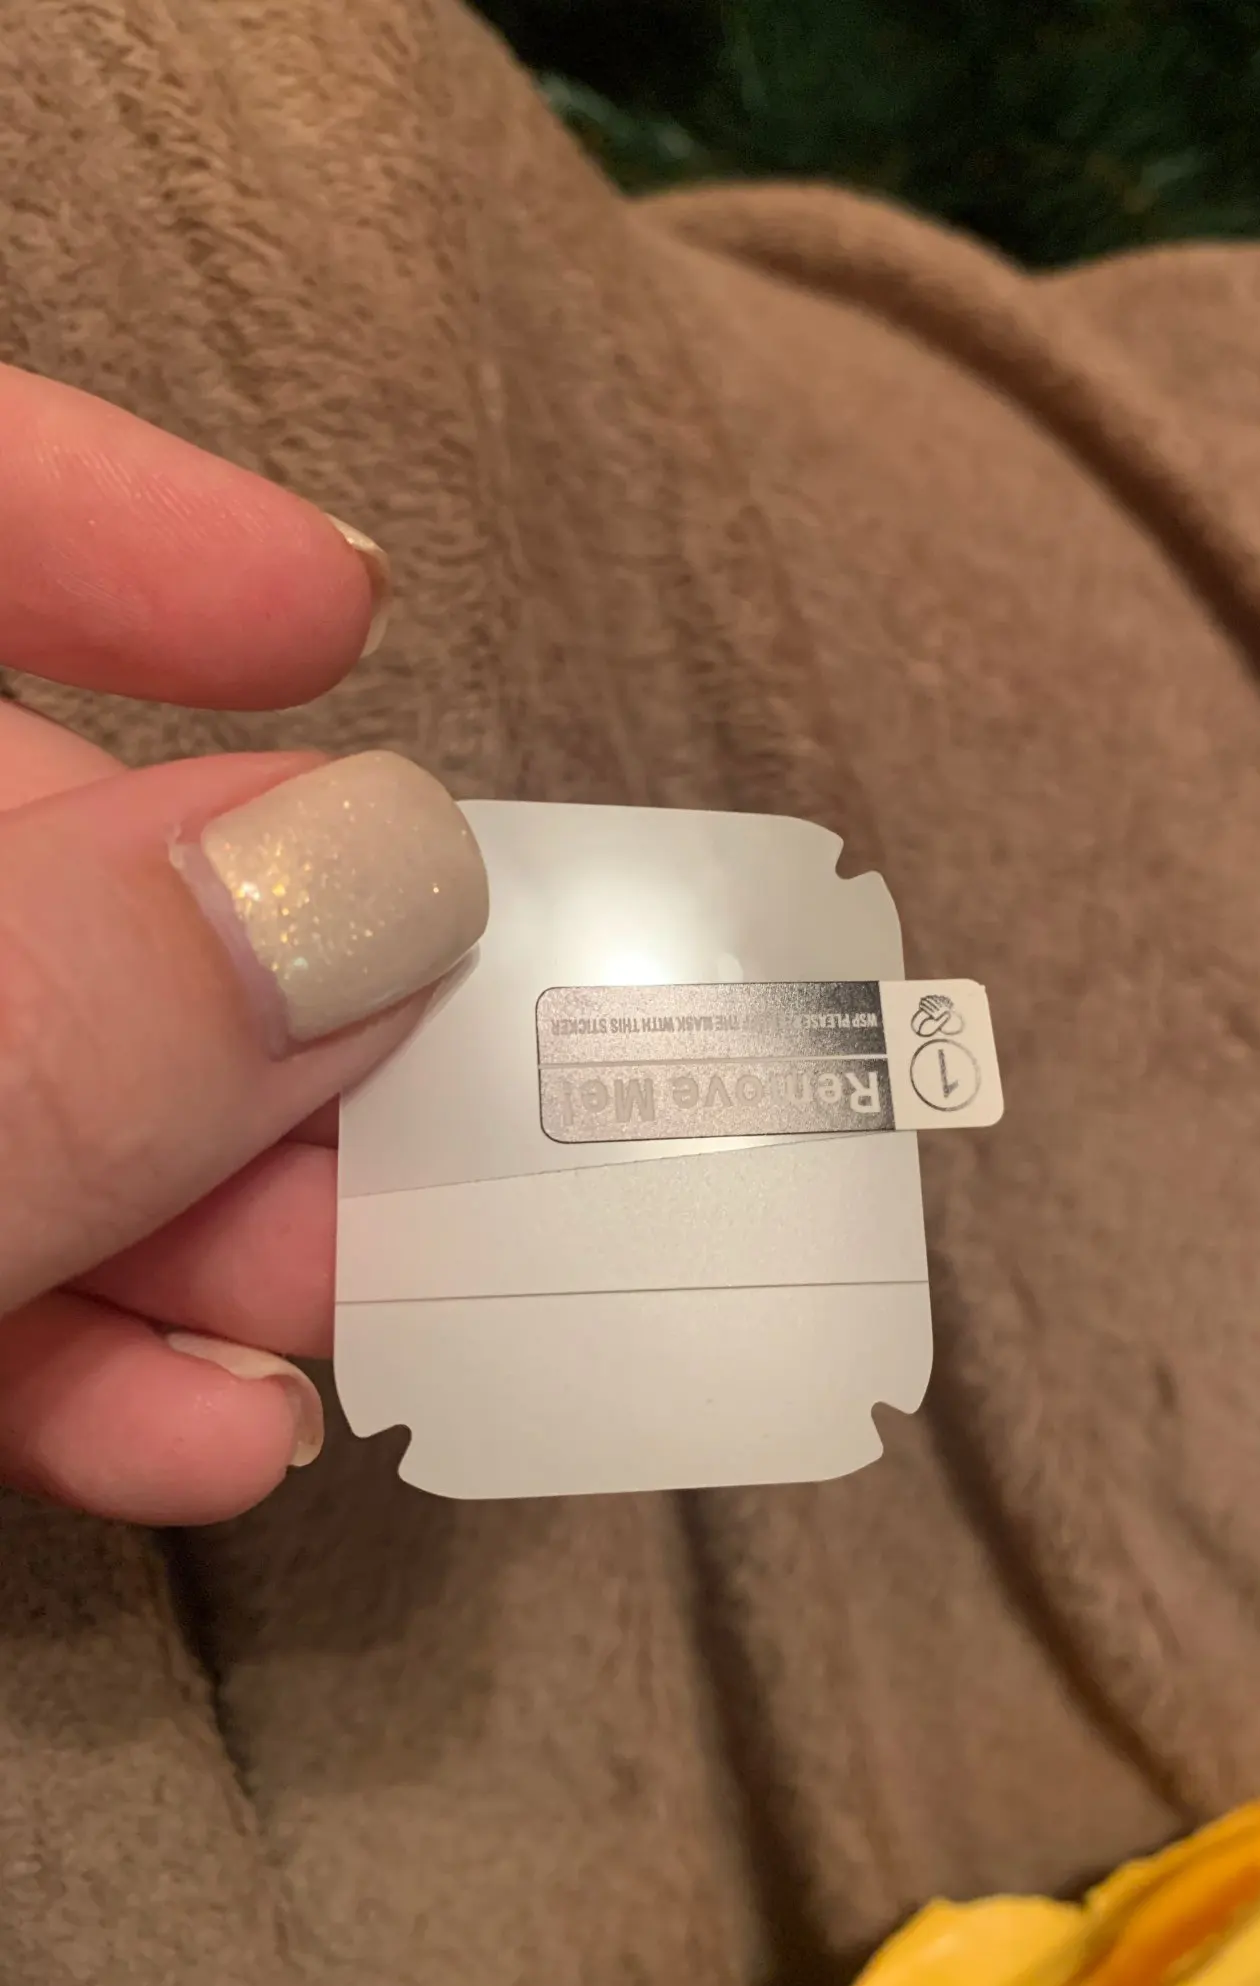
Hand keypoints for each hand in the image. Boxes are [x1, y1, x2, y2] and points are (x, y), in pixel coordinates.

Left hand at [0, 364, 487, 1524]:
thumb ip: (18, 1031)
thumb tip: (387, 873)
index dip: (92, 512)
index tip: (340, 611)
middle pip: (5, 844)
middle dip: (238, 980)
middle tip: (453, 1097)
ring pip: (3, 1074)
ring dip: (198, 1209)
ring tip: (366, 1304)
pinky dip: (63, 1358)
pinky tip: (200, 1438)